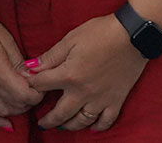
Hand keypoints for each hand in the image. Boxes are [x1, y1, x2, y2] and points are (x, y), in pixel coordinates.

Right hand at [0, 2, 45, 128]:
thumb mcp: (6, 40)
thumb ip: (20, 62)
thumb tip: (33, 78)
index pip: (25, 95)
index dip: (38, 93)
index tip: (41, 85)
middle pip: (16, 105)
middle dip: (30, 100)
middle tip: (35, 89)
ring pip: (3, 111)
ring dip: (16, 108)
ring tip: (23, 98)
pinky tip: (7, 123)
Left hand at [26, 14, 146, 131]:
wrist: (133, 35)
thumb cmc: (100, 33)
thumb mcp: (70, 39)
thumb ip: (50, 56)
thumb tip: (29, 67)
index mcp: (69, 75)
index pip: (42, 85)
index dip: (32, 85)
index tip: (28, 87)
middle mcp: (83, 92)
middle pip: (60, 113)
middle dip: (48, 120)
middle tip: (41, 123)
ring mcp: (100, 99)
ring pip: (81, 121)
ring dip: (69, 126)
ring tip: (62, 126)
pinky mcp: (116, 100)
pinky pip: (106, 121)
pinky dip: (97, 127)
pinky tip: (91, 128)